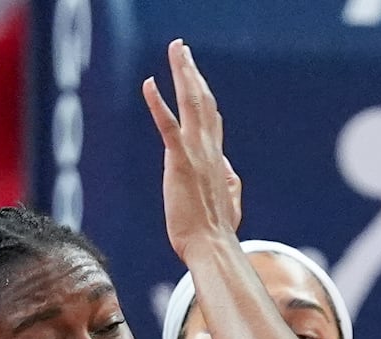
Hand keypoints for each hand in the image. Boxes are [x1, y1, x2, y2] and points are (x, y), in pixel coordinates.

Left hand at [143, 39, 243, 261]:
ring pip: (191, 104)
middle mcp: (209, 151)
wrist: (211, 247)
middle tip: (182, 49)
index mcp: (216, 161)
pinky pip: (168, 126)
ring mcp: (196, 154)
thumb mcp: (230, 205)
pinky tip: (149, 83)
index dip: (204, 97)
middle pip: (203, 102)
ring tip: (176, 50)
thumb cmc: (216, 234)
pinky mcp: (180, 162)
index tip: (196, 79)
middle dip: (192, 73)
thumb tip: (230, 172)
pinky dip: (158, 102)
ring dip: (183, 73)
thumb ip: (231, 185)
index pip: (211, 121)